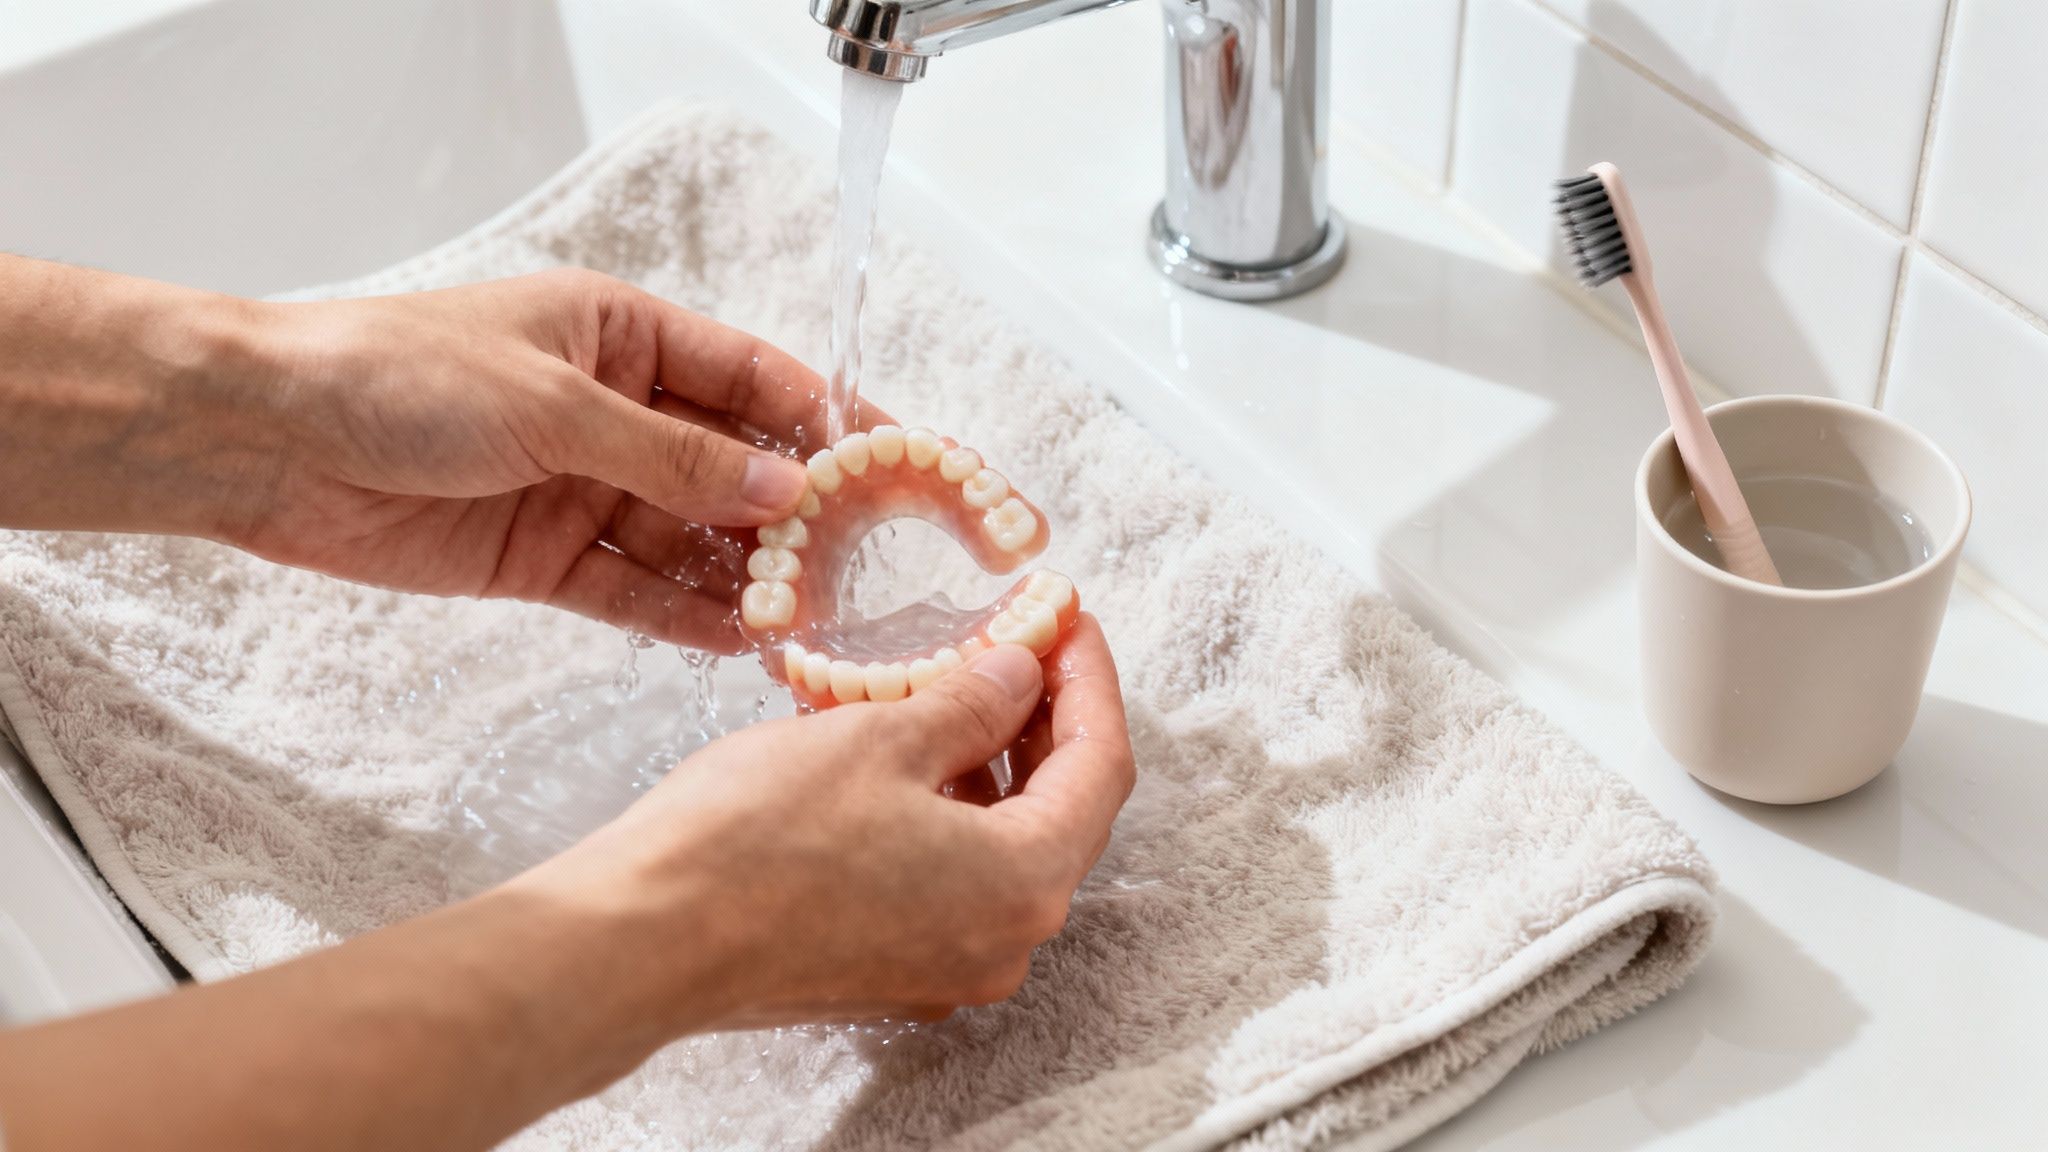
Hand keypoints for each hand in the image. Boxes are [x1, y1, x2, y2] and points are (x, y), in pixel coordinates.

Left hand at [226, 269, 829, 650]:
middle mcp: (615, 412)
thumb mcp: (554, 404)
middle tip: (871, 566)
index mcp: (623, 336)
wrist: (266, 442)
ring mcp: (584, 488)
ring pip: (692, 538)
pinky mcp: (546, 558)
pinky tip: (741, 643)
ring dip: (748, 577)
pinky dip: (684, 617)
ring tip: (816, 620)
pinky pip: (636, 591)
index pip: (753, 378)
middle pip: (733, 467)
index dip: (828, 419)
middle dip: (798, 515)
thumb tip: (783, 488)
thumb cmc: (398, 377)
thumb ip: (672, 454)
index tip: (899, 462)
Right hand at [523, 614, 1135, 1027]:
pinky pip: (947, 880)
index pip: (1101, 766)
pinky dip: (943, 811)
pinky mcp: (887, 972)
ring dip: (988, 764)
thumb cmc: (756, 840)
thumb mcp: (880, 738)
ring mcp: (944, 968)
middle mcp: (1002, 943)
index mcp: (1024, 883)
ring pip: (1000, 847)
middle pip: (1060, 812)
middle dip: (1043, 721)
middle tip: (1017, 644)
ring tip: (949, 685)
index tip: (1067, 619)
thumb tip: (1018, 673)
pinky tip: (901, 753)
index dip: (1089, 679)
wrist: (644, 940)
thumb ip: (972, 703)